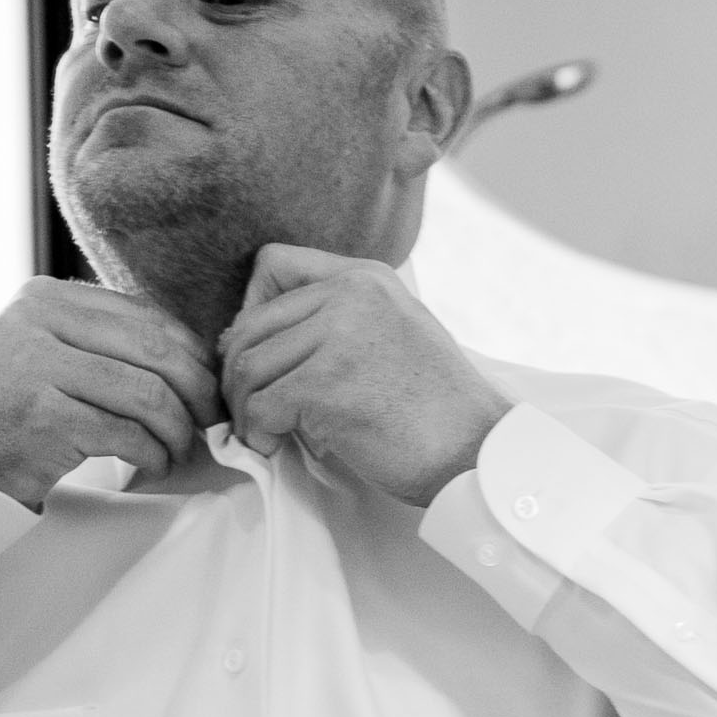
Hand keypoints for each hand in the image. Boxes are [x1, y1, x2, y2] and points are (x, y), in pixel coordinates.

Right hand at [0, 278, 223, 509]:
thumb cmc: (16, 405)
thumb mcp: (51, 348)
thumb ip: (107, 338)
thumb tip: (201, 355)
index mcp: (47, 296)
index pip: (145, 315)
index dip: (192, 352)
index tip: (210, 382)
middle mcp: (37, 322)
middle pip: (155, 351)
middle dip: (197, 390)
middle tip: (210, 419)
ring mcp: (37, 368)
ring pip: (147, 394)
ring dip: (177, 429)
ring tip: (178, 447)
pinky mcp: (43, 418)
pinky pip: (127, 434)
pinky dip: (153, 453)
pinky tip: (153, 463)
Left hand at [219, 245, 510, 506]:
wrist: (478, 452)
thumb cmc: (438, 408)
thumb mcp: (397, 332)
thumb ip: (342, 318)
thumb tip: (254, 334)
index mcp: (367, 277)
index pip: (274, 264)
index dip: (252, 309)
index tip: (264, 353)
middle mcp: (351, 295)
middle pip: (252, 323)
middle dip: (238, 371)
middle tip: (250, 408)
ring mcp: (339, 337)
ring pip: (248, 366)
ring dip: (245, 408)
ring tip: (262, 433)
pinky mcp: (327, 384)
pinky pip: (262, 405)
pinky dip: (258, 433)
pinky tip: (273, 447)